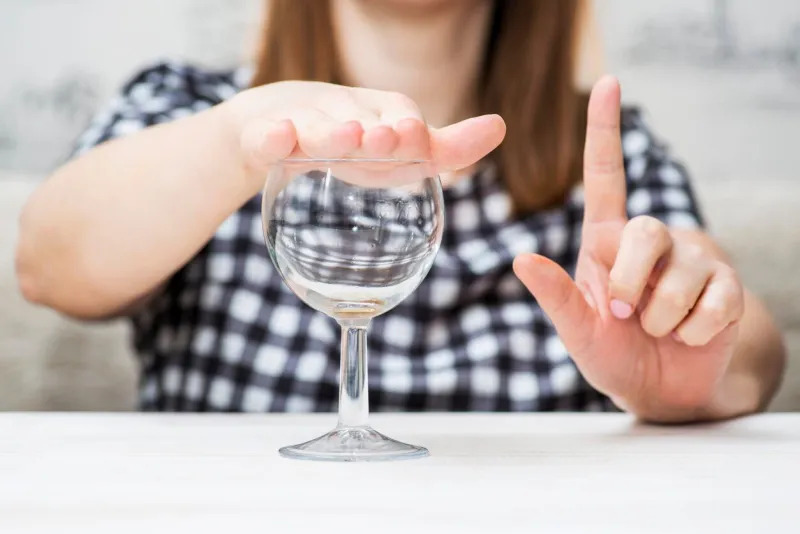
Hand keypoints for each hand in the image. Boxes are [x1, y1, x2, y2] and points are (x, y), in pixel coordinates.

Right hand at [223, 81, 505, 188]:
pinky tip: (280, 138)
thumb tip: (500, 126)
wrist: (273, 132)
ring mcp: (299, 121)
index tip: (416, 136)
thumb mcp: (396, 154)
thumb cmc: (350, 147)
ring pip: (314, 126)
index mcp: (374, 113)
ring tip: (348, 137)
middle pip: (357, 116)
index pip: (397, 113)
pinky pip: (264, 137)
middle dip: (374, 129)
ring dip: (331, 131)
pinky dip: (272, 137)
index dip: (407, 126)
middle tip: (386, 139)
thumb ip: (446, 147)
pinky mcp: (262, 135)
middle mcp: (340, 110)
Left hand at [513, 76, 744, 422]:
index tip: (608, 83)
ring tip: (658, 330)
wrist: (660, 390)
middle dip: (630, 284)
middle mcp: (651, 240)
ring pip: (680, 275)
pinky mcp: (727, 286)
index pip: (607, 177)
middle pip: (644, 232)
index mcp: (607, 241)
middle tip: (625, 314)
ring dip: (662, 319)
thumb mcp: (576, 329)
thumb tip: (519, 259)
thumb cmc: (611, 354)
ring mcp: (693, 260)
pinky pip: (715, 302)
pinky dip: (694, 331)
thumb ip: (555, 296)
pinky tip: (689, 336)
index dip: (606, 131)